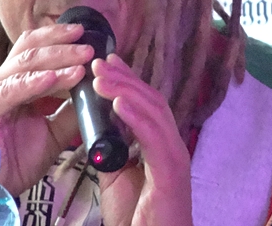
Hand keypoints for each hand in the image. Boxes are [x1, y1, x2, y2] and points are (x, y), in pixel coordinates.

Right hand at [0, 23, 91, 195]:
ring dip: (57, 60)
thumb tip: (98, 91)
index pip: (35, 47)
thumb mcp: (56, 129)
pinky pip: (11, 90)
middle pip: (31, 49)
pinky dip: (34, 82)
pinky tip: (54, 77)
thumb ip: (73, 109)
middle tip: (89, 45)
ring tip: (82, 59)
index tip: (87, 35)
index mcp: (13, 81)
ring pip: (25, 65)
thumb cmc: (20, 159)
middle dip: (63, 45)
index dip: (59, 38)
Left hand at [93, 55, 192, 225]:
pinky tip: (118, 104)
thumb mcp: (115, 176)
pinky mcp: (170, 174)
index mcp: (160, 144)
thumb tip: (96, 125)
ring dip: (126, 91)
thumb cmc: (135, 217)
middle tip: (99, 62)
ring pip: (154, 113)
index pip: (146, 103)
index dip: (127, 80)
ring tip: (100, 78)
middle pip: (151, 100)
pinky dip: (136, 119)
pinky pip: (154, 139)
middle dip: (125, 78)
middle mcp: (172, 145)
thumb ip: (110, 149)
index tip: (106, 63)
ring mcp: (174, 157)